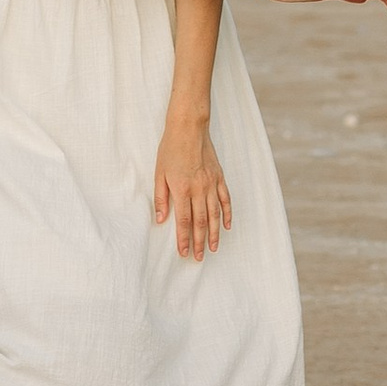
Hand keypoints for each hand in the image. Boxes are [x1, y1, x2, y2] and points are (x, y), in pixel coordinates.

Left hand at [154, 117, 230, 260]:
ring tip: (213, 248)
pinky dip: (227, 214)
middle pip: (201, 222)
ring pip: (215, 214)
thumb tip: (161, 219)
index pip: (184, 221)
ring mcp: (211, 184)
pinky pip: (226, 199)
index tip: (184, 253)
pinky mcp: (219, 177)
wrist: (189, 128)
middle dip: (200, 242)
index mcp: (182, 189)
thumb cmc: (170, 149)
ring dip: (214, 233)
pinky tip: (226, 226)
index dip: (184, 239)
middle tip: (198, 257)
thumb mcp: (159, 173)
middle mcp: (199, 189)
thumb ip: (161, 198)